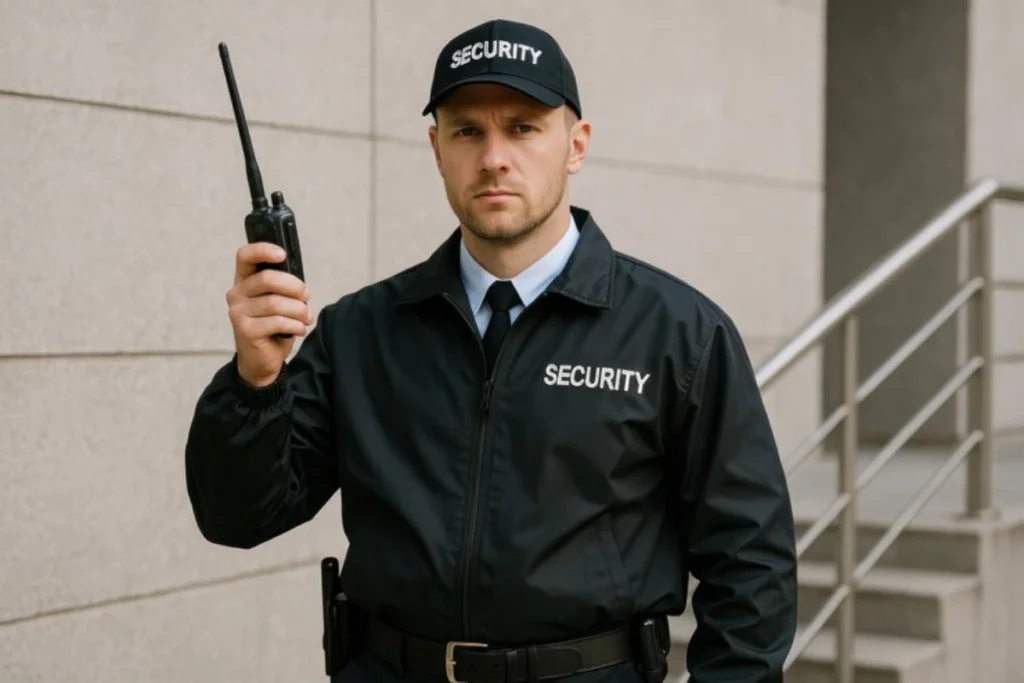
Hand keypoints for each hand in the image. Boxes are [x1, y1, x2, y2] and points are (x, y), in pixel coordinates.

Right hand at [226, 242, 312, 386]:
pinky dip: (295, 325)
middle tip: (307, 297)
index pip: (245, 256)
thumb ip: (282, 288)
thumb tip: (301, 286)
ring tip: (306, 318)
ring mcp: (238, 312)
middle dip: (295, 287)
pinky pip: (278, 321)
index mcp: (244, 281)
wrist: (261, 361)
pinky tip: (299, 329)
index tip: (282, 254)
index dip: (263, 250)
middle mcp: (236, 294)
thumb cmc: (272, 328)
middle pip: (267, 279)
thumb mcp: (278, 303)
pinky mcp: (245, 330)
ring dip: (299, 310)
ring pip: (276, 303)